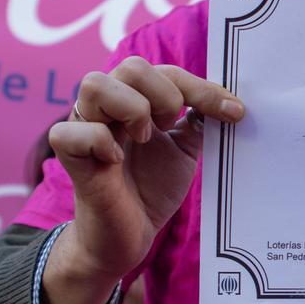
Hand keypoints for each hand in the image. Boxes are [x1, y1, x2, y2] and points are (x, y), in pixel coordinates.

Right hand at [44, 58, 244, 303]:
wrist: (128, 237)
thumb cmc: (150, 190)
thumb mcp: (183, 151)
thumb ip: (197, 122)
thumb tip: (224, 99)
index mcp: (134, 100)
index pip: (166, 72)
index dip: (202, 88)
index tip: (234, 112)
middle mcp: (107, 107)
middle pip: (131, 66)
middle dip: (165, 94)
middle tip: (170, 127)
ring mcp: (85, 128)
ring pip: (95, 85)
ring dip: (131, 109)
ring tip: (143, 138)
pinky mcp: (70, 157)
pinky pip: (72, 131)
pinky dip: (100, 142)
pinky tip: (115, 161)